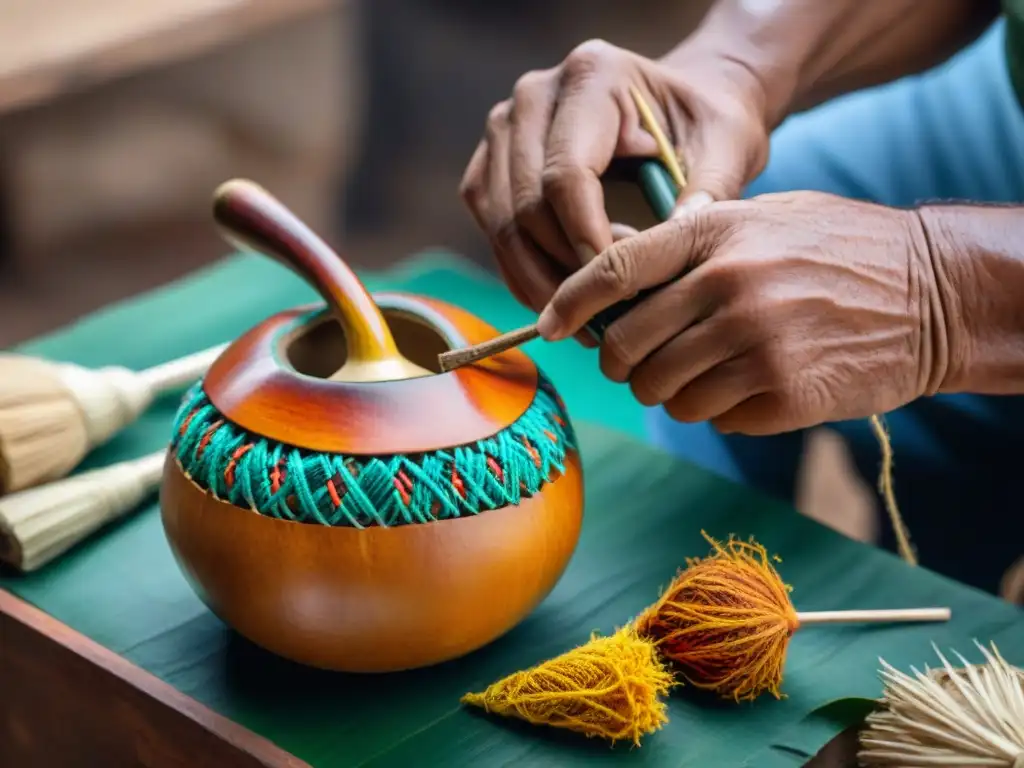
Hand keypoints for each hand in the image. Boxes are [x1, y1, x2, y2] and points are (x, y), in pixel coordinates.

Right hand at [459, 38, 771, 317]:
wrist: (682, 106)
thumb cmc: (707, 124)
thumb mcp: (729, 146)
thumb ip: (709, 192)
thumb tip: (672, 250)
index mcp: (592, 75)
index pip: (567, 174)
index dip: (586, 241)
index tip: (621, 289)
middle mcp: (534, 95)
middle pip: (526, 205)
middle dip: (564, 271)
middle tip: (608, 315)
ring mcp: (504, 128)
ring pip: (501, 224)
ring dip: (539, 280)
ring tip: (589, 316)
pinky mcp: (491, 163)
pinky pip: (492, 229)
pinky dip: (522, 272)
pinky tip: (565, 298)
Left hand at [535, 192, 944, 434]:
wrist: (931, 294)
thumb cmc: (837, 251)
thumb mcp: (765, 218)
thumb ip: (693, 241)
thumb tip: (617, 277)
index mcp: (715, 235)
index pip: (612, 270)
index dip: (567, 304)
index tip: (546, 326)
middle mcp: (727, 287)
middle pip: (623, 347)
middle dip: (620, 363)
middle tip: (635, 362)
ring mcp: (755, 343)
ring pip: (661, 392)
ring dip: (667, 391)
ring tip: (701, 372)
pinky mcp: (781, 394)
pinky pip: (709, 417)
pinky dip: (714, 409)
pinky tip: (747, 385)